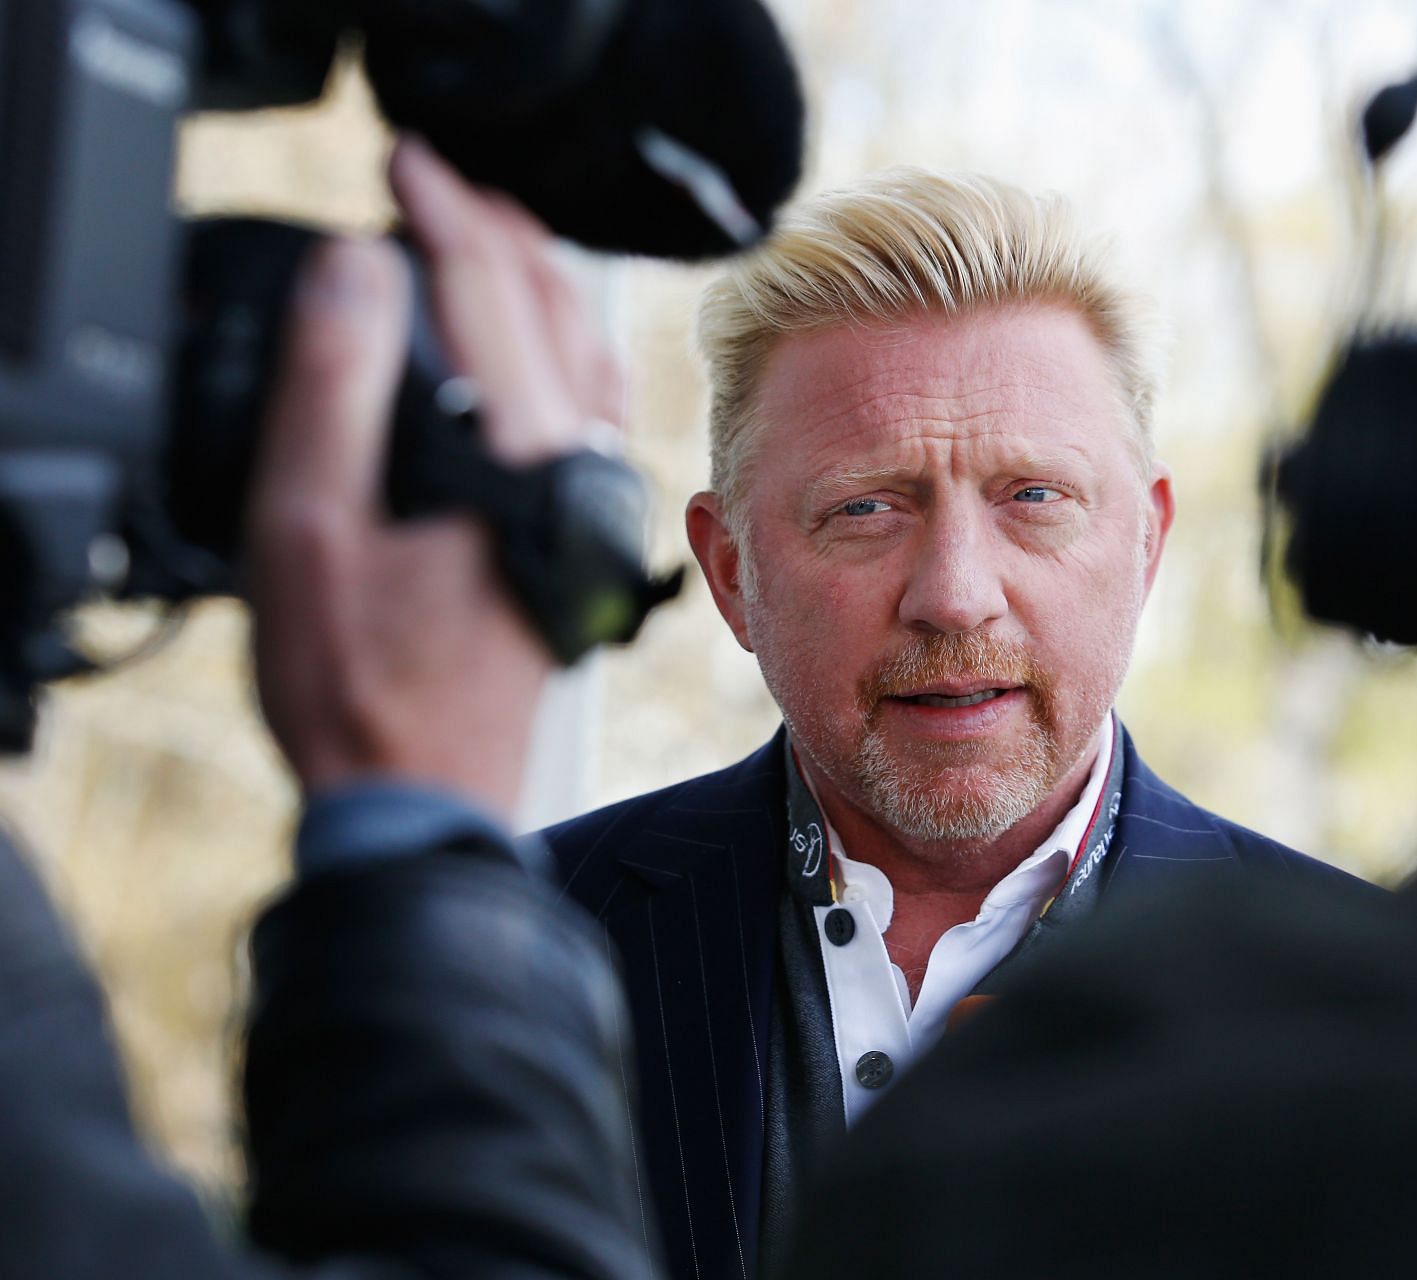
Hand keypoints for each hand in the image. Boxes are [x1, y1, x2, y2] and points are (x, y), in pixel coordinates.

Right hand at [246, 136, 625, 816]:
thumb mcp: (309, 531)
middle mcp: (580, 475)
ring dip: (536, 286)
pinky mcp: (586, 536)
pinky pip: (593, 411)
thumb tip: (363, 269)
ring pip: (588, 357)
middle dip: (495, 233)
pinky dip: (562, 351)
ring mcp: (593, 507)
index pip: (491, 293)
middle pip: (556, 311)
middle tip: (433, 189)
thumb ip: (336, 389)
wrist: (429, 797)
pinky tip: (530, 353)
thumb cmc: (362, 690)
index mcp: (522, 460)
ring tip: (476, 243)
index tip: (405, 162)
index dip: (444, 211)